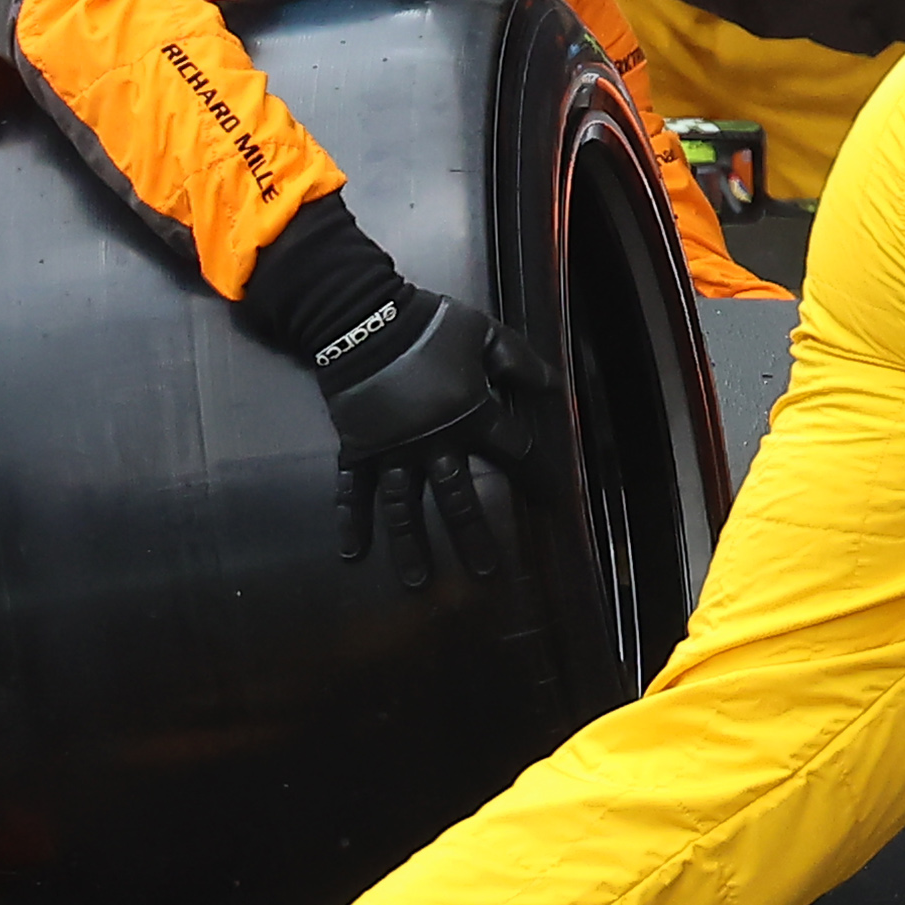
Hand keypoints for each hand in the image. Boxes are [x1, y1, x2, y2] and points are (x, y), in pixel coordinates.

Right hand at [305, 277, 546, 580]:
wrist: (365, 321)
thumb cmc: (430, 325)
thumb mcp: (486, 334)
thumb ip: (520, 362)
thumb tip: (554, 384)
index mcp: (470, 415)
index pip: (512, 450)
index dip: (534, 471)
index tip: (550, 497)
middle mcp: (432, 444)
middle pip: (457, 497)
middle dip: (473, 536)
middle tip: (486, 573)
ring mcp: (391, 451)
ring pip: (403, 507)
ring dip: (411, 546)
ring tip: (419, 583)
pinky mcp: (357, 449)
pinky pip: (352, 490)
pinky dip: (350, 520)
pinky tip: (352, 552)